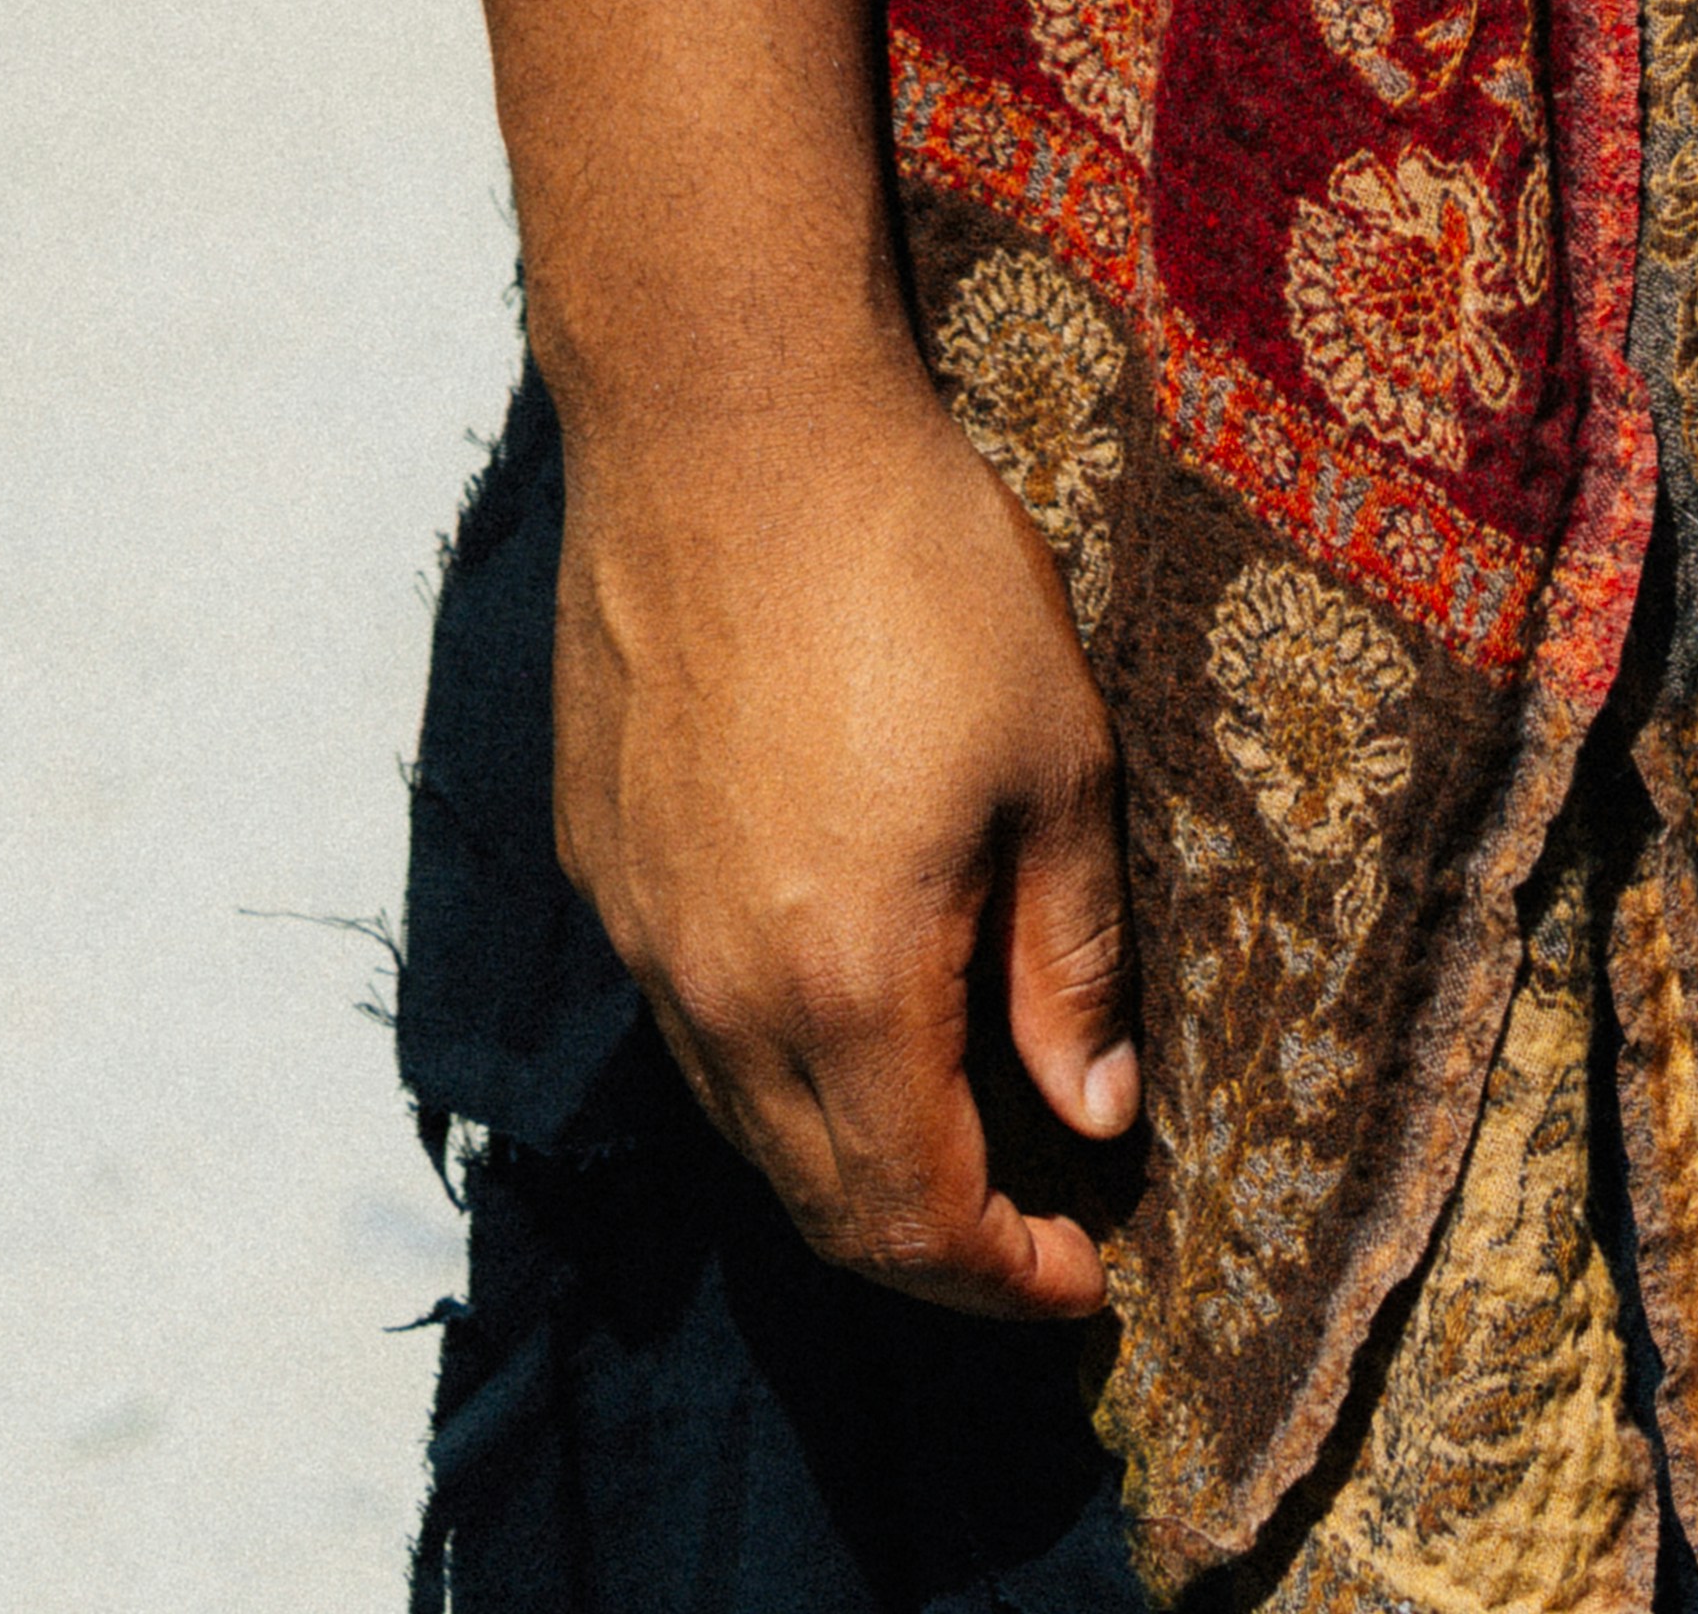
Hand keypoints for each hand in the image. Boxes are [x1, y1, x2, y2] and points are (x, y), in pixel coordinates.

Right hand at [555, 353, 1134, 1314]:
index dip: (1006, 1280)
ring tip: (951, 1136)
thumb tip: (1095, 1111)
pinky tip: (843, 1007)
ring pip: (743, 1123)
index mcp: (843, 980)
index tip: (1086, 1282)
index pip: (912, 1219)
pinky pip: (687, 1021)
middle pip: (817, 1201)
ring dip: (848, 1166)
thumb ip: (1069, 956)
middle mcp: (717, 991)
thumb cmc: (913, 566)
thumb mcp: (1052, 755)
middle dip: (933, 1252)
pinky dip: (774, 1070)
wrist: (726, 416)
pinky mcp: (601, 858)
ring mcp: (641, 928)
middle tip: (1032, 1238)